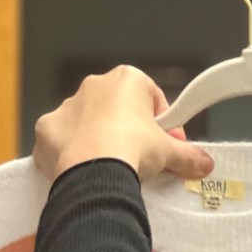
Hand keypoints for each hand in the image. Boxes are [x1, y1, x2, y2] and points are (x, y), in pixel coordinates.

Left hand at [33, 65, 215, 183]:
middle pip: (114, 108)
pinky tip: (79, 171)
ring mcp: (66, 107)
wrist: (93, 172)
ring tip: (107, 168)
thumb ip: (188, 155)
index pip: (149, 97)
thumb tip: (206, 163)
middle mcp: (93, 86)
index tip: (165, 143)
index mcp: (126, 79)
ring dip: (95, 140)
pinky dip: (67, 153)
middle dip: (126, 130)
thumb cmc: (132, 150)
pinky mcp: (45, 130)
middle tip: (137, 158)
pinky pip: (59, 141)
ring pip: (84, 123)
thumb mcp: (168, 152)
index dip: (160, 122)